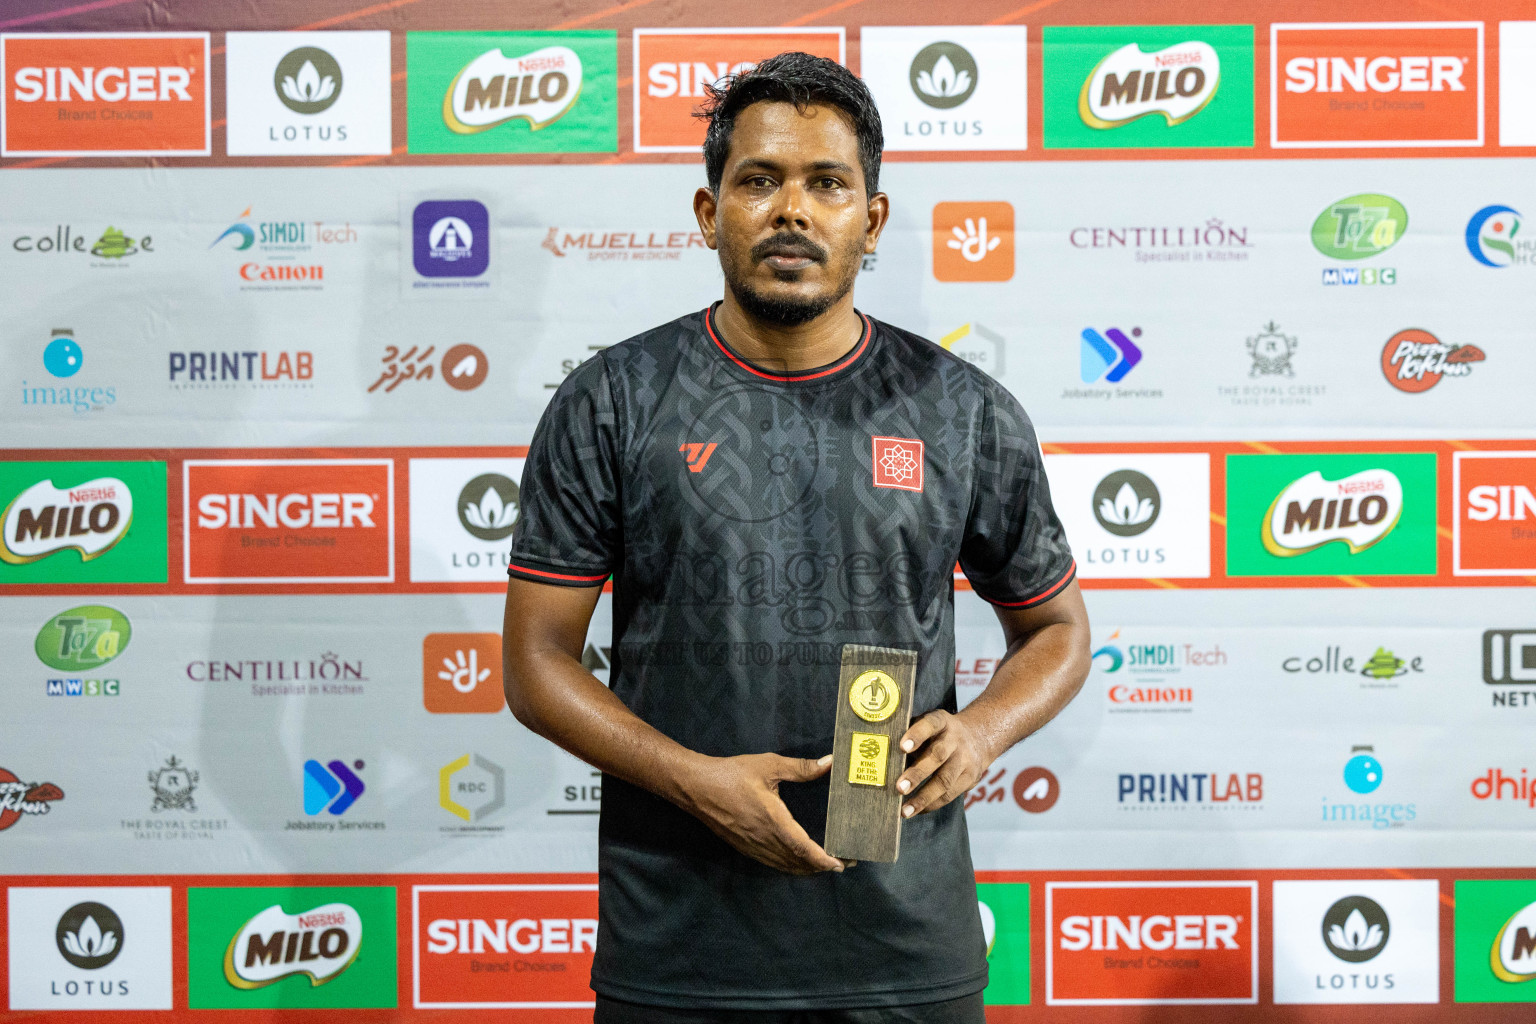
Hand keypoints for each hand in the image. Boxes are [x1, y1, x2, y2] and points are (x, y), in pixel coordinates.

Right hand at [681, 753, 847, 874]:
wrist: (696, 787)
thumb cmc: (733, 774)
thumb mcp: (768, 765)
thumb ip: (800, 768)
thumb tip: (829, 762)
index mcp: (774, 821)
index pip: (804, 849)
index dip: (824, 860)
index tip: (843, 863)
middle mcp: (765, 840)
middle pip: (799, 863)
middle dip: (822, 866)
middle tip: (845, 862)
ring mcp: (753, 847)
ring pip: (786, 866)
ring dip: (807, 869)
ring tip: (826, 864)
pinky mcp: (745, 847)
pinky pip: (773, 863)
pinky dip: (790, 866)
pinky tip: (797, 861)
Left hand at [896, 710, 990, 817]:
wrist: (979, 738)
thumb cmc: (939, 734)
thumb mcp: (927, 724)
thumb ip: (909, 735)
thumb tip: (882, 755)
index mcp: (941, 722)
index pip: (930, 724)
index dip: (916, 735)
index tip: (902, 747)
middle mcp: (955, 739)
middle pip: (938, 756)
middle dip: (917, 774)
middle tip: (899, 788)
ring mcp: (965, 759)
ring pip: (945, 780)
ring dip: (924, 797)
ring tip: (905, 811)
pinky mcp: (970, 777)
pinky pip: (951, 794)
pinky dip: (932, 804)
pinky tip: (917, 810)